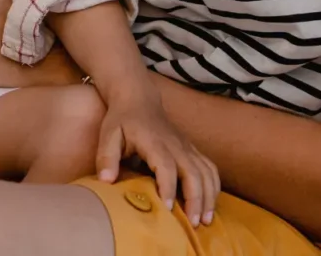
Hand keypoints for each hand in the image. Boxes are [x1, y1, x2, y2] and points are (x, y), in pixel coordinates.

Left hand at [98, 91, 219, 227]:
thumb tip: (106, 180)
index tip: (167, 209)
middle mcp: (176, 145)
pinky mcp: (192, 149)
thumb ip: (106, 157)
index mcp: (155, 142)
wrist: (139, 98)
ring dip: (209, 195)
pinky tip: (210, 203)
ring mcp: (186, 146)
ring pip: (206, 171)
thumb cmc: (122, 119)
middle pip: (193, 172)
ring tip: (206, 219)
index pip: (165, 166)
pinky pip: (210, 167)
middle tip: (194, 223)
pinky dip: (214, 186)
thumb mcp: (108, 135)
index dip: (167, 187)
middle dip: (196, 198)